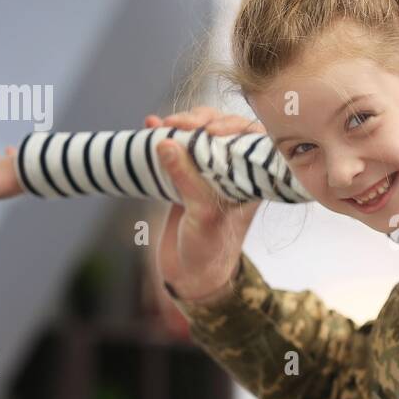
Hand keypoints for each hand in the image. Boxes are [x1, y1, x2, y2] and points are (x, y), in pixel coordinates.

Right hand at [150, 109, 263, 302]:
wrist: (192, 277)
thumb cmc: (210, 250)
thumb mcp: (202, 214)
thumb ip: (187, 178)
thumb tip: (165, 142)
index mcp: (249, 179)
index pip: (250, 135)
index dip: (232, 124)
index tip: (208, 130)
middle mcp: (232, 172)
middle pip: (222, 129)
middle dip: (200, 120)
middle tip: (176, 124)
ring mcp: (208, 173)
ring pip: (198, 136)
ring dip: (181, 125)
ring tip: (162, 124)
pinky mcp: (186, 178)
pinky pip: (177, 150)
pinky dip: (163, 136)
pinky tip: (149, 126)